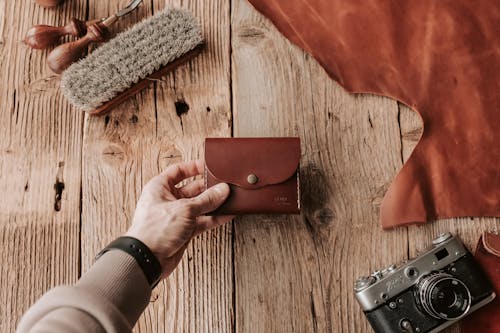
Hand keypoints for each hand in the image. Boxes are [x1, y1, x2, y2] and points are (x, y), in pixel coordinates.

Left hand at [126, 160, 231, 277]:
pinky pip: (202, 220)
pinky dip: (214, 218)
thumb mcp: (185, 209)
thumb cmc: (155, 230)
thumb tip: (222, 190)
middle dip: (208, 187)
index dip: (194, 167)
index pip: (178, 171)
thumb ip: (206, 199)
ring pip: (199, 206)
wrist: (148, 259)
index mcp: (160, 187)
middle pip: (192, 188)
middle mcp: (168, 200)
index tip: (210, 166)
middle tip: (225, 185)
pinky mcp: (184, 231)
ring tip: (230, 198)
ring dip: (214, 203)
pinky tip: (227, 214)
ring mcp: (176, 216)